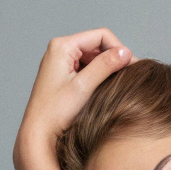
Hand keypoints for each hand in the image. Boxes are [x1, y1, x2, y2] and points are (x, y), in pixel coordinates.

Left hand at [12, 29, 132, 169]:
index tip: (132, 67)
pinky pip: (87, 67)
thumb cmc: (54, 112)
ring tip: (118, 84)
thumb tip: (126, 52)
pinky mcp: (63, 74)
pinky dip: (99, 75)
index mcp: (62, 46)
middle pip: (98, 45)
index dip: (119, 49)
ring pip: (94, 57)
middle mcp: (59, 49)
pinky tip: (105, 89)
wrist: (38, 133)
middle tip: (128, 77)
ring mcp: (61, 61)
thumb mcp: (84, 87)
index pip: (101, 36)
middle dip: (114, 59)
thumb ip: (105, 66)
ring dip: (107, 68)